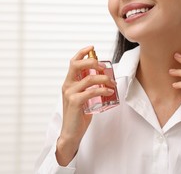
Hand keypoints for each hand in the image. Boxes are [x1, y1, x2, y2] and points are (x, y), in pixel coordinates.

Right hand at [57, 45, 115, 165]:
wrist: (71, 132)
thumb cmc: (79, 114)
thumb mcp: (83, 96)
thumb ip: (89, 87)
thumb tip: (103, 77)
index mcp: (69, 82)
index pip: (73, 62)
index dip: (82, 52)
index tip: (92, 47)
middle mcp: (67, 85)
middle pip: (77, 64)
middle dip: (93, 62)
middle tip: (104, 67)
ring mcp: (70, 93)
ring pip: (89, 78)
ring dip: (104, 79)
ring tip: (113, 83)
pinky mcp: (76, 102)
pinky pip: (92, 91)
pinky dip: (103, 90)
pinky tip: (110, 92)